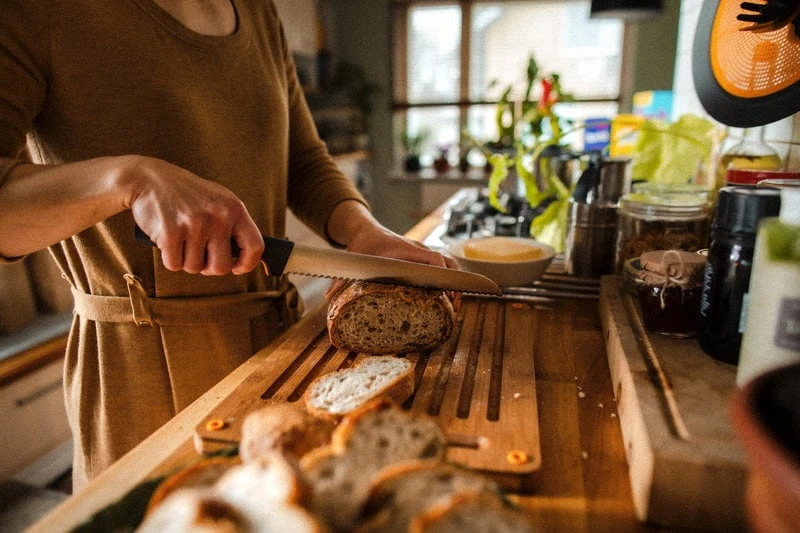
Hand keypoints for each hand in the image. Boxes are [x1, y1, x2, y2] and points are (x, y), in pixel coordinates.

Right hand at [125, 156, 263, 275]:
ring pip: (195, 268)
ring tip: (181, 239)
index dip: (247, 264)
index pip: (255, 246)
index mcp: (234, 208)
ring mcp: (194, 224)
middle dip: (208, 267)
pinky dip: (169, 258)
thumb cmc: (185, 193)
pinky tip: (167, 239)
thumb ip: (233, 224)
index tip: (236, 268)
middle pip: (221, 267)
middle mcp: (218, 216)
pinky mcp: (171, 233)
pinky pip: (174, 265)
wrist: (147, 178)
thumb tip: (245, 257)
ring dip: (186, 260)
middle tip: (198, 253)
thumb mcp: (217, 199)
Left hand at [323, 205, 458, 301]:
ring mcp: (423, 253)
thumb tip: (327, 297)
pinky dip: (449, 279)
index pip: (432, 259)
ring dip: (455, 281)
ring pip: (448, 264)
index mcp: (405, 250)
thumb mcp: (353, 261)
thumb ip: (341, 279)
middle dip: (455, 283)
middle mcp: (418, 250)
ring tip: (455, 305)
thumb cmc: (362, 246)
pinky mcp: (423, 258)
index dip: (441, 275)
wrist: (366, 231)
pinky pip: (443, 266)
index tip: (446, 291)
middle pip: (447, 262)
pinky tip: (448, 297)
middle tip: (455, 306)